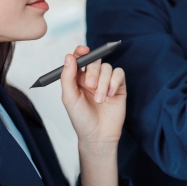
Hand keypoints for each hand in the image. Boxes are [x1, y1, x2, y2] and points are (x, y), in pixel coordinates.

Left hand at [61, 46, 125, 185]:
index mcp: (77, 77)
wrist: (98, 135)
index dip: (81, 51)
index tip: (83, 50)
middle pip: (94, 60)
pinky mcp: (119, 86)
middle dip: (93, 71)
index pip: (79, 58)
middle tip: (90, 86)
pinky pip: (119, 73)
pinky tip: (111, 95)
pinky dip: (114, 82)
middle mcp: (92, 77)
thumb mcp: (69, 98)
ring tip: (100, 100)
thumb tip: (69, 56)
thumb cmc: (81, 119)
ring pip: (107, 67)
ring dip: (103, 82)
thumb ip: (67, 77)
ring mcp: (106, 81)